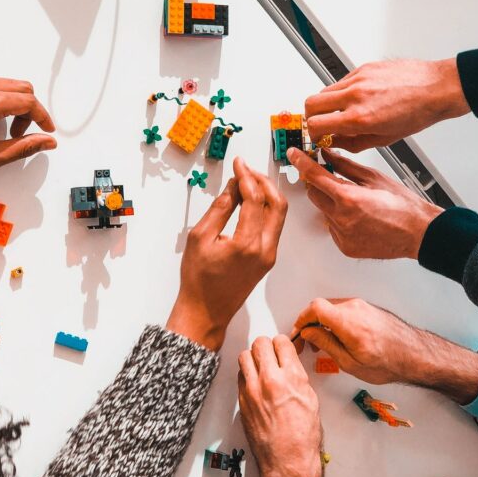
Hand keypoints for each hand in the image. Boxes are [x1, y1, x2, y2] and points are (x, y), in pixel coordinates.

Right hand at [166, 158, 286, 350]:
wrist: (206, 312)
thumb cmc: (198, 280)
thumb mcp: (200, 237)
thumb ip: (219, 208)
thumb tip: (233, 186)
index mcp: (247, 244)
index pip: (254, 199)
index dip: (246, 176)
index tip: (239, 163)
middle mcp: (264, 250)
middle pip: (277, 204)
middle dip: (263, 181)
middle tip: (246, 170)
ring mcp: (269, 256)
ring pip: (279, 215)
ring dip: (267, 194)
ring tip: (248, 182)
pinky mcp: (268, 259)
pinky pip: (274, 227)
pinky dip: (265, 209)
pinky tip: (250, 202)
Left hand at [238, 335, 322, 476]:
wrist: (287, 462)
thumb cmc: (303, 438)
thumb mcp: (311, 400)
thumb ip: (298, 378)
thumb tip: (290, 366)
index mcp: (292, 377)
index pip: (282, 342)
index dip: (283, 343)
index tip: (283, 347)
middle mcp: (270, 380)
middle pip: (260, 344)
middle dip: (266, 346)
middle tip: (270, 353)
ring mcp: (253, 390)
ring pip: (245, 356)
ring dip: (253, 358)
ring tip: (260, 366)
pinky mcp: (242, 401)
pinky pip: (240, 376)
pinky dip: (246, 375)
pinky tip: (255, 383)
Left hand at [287, 148, 441, 259]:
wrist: (418, 234)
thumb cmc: (403, 207)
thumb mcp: (374, 178)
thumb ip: (346, 166)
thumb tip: (329, 156)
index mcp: (348, 198)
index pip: (315, 176)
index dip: (302, 163)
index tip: (294, 155)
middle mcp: (342, 219)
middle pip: (315, 195)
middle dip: (319, 184)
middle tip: (332, 178)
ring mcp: (342, 235)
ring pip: (324, 212)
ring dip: (332, 204)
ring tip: (356, 202)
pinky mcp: (345, 247)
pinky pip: (333, 229)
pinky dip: (339, 221)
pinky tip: (358, 218)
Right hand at [290, 298, 477, 405]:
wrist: (415, 356)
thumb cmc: (388, 362)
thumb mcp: (350, 362)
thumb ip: (326, 344)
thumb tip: (309, 333)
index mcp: (347, 321)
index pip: (314, 307)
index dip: (301, 319)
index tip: (298, 331)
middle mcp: (354, 307)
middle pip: (322, 306)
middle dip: (310, 323)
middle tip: (308, 342)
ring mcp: (362, 306)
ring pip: (333, 308)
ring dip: (323, 322)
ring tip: (323, 343)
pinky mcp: (368, 308)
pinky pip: (344, 309)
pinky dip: (335, 320)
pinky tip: (338, 337)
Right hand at [303, 58, 468, 151]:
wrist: (436, 89)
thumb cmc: (417, 113)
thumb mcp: (384, 139)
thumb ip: (353, 142)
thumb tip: (336, 143)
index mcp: (360, 118)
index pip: (316, 125)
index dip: (312, 134)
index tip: (317, 136)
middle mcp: (355, 96)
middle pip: (310, 104)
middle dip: (311, 116)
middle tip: (320, 123)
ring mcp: (358, 79)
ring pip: (324, 90)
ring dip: (326, 103)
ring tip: (340, 111)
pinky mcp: (364, 68)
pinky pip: (341, 81)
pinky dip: (342, 92)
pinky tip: (357, 98)